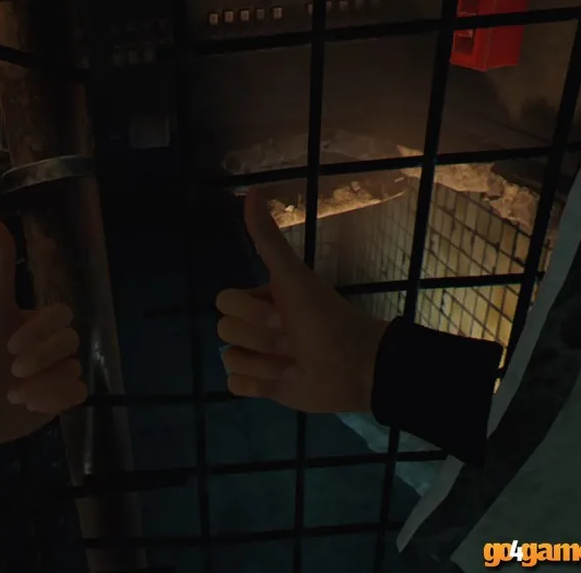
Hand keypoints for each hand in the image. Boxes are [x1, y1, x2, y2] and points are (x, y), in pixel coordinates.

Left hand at [0, 222, 87, 452]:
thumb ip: (1, 268)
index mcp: (36, 323)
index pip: (61, 316)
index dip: (40, 331)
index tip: (9, 345)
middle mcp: (50, 346)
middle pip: (70, 343)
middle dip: (41, 358)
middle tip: (12, 372)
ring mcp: (57, 373)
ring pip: (75, 369)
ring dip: (44, 383)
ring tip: (14, 395)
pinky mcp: (60, 400)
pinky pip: (78, 393)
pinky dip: (56, 399)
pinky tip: (29, 405)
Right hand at [215, 188, 388, 412]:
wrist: (356, 364)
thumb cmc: (326, 317)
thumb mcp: (293, 276)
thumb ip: (268, 239)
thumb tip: (251, 191)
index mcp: (262, 300)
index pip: (224, 302)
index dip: (249, 311)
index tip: (282, 315)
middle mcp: (258, 327)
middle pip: (225, 330)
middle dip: (258, 338)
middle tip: (290, 341)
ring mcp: (259, 358)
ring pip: (230, 359)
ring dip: (262, 363)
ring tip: (292, 364)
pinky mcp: (264, 388)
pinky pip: (235, 385)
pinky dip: (255, 384)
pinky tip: (279, 381)